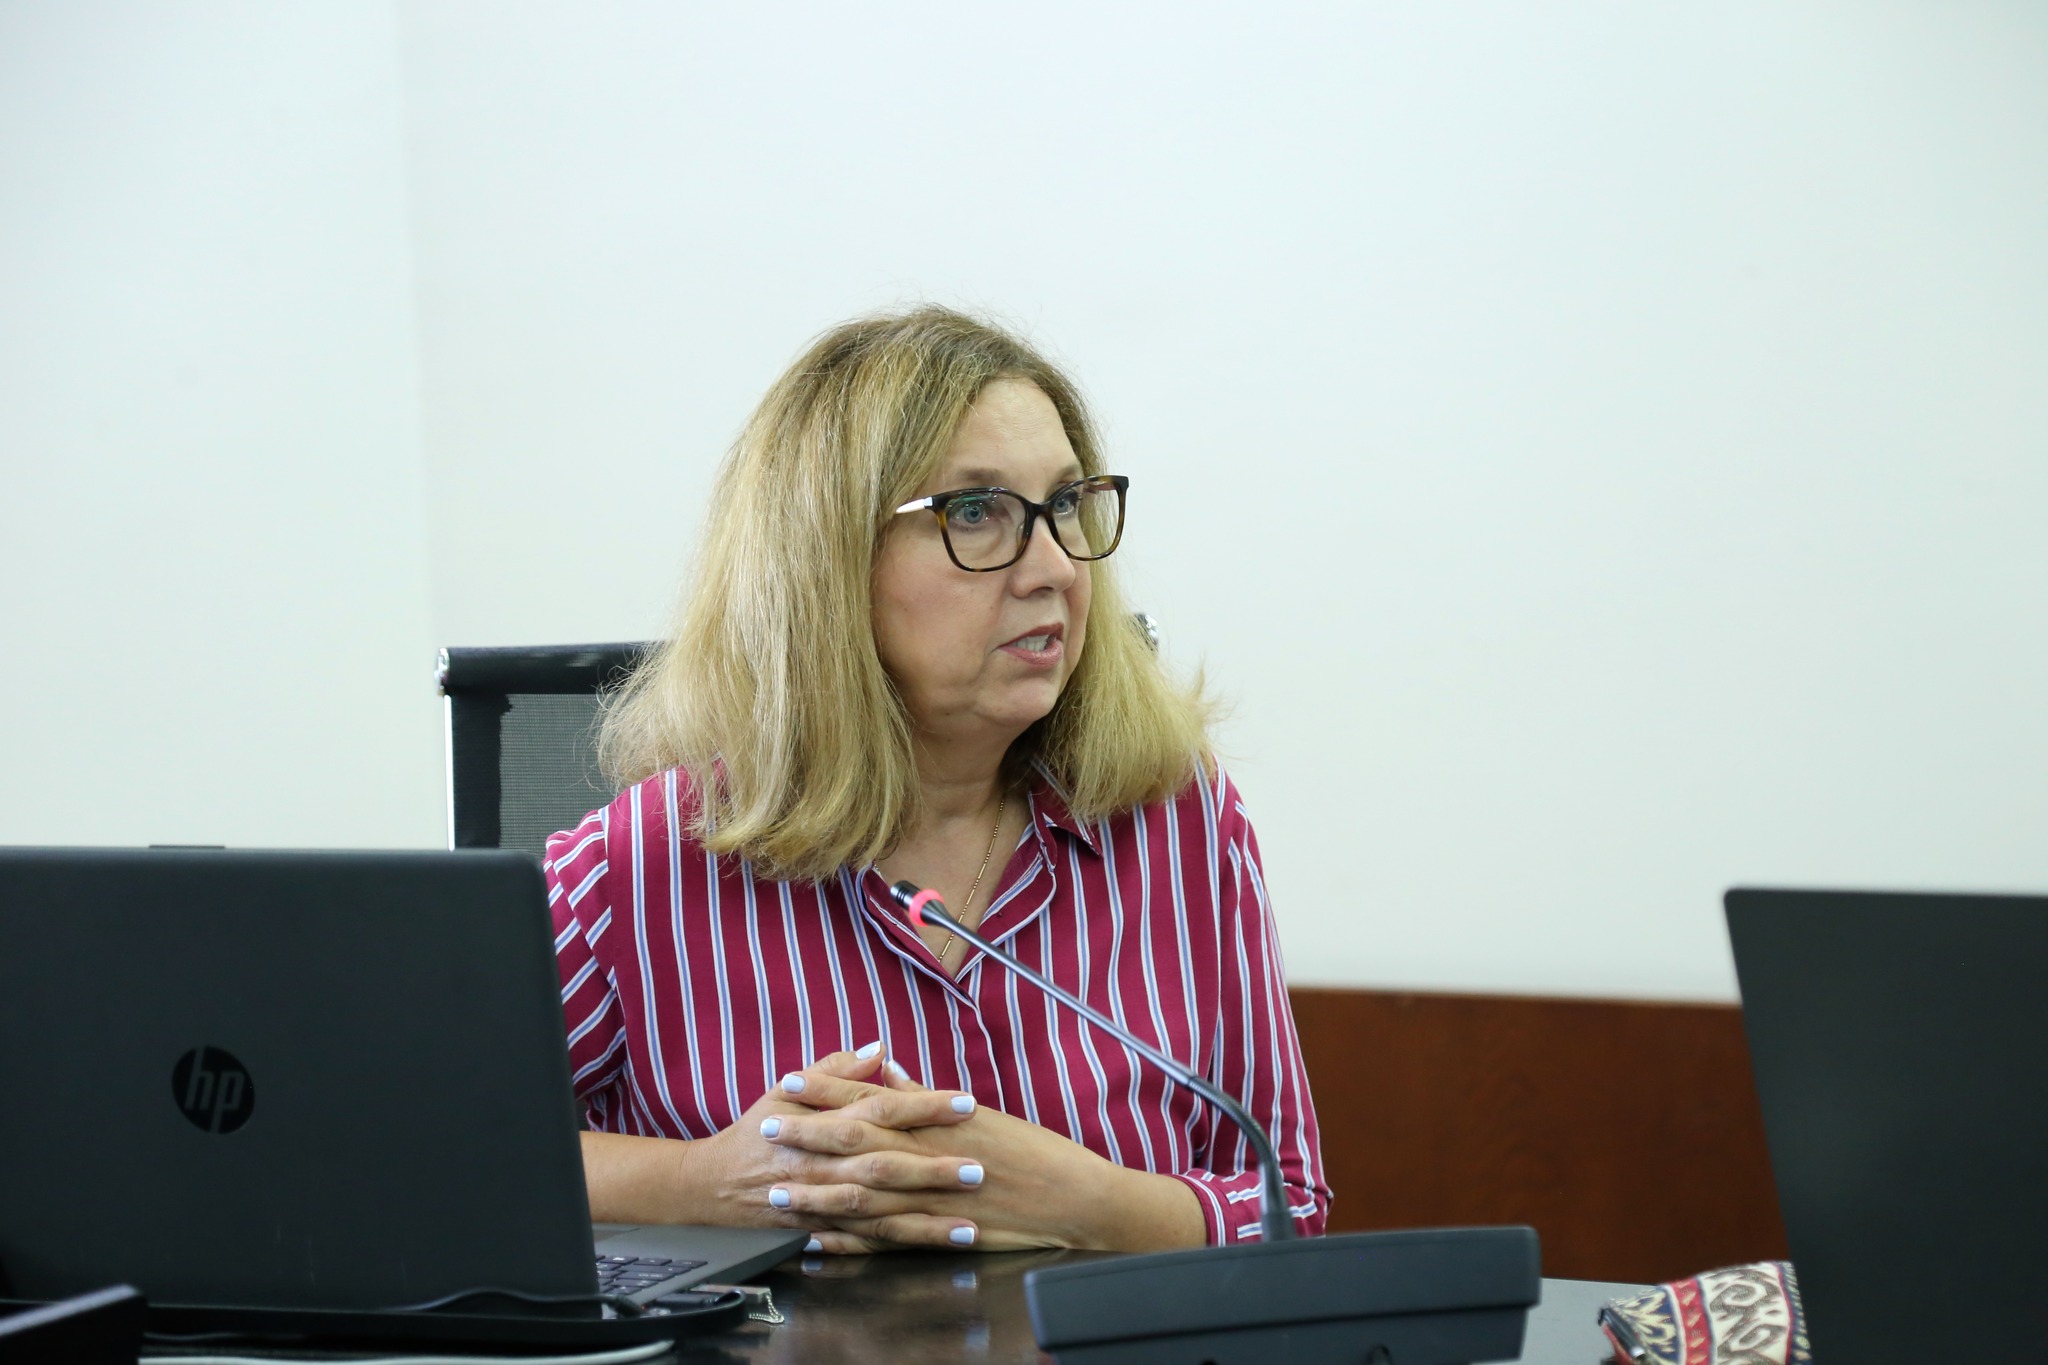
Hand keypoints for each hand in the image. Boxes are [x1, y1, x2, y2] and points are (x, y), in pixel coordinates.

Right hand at [672, 1045, 984, 1249]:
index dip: (924, 1106)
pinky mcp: (822, 1231)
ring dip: (926, 1220)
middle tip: (978, 1169)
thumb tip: (878, 1048)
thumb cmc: (756, 1132)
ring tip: (969, 1223)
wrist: (711, 1184)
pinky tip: (934, 1247)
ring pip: (880, 1213)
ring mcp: (823, 1203)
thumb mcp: (786, 1091)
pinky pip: (866, 1242)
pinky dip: (900, 1245)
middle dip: (933, 1169)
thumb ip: (836, 1070)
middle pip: (885, 1165)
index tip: (965, 1104)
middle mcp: (825, 1165)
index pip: (882, 1109)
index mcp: (822, 1123)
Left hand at [772, 1051, 1204, 1254]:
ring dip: (816, 1190)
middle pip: (855, 1142)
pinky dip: (849, 1240)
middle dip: (807, 1134)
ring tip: (777, 1189)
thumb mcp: (980, 1115)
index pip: (871, 1098)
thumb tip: (890, 1071)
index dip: (827, 1090)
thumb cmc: (1033, 1153)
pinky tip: (820, 1239)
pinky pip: (883, 1238)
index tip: (789, 1079)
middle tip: (765, 1126)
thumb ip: (926, 1098)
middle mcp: (929, 1157)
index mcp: (938, 1122)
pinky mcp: (938, 1234)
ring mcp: (930, 1199)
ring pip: (861, 1193)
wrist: (1075, 1197)